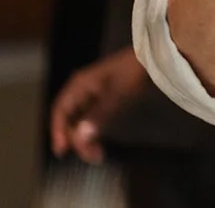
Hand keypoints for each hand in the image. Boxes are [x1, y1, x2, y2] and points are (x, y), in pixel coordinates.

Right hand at [50, 48, 148, 163]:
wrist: (155, 58)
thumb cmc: (135, 72)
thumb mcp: (118, 94)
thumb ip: (99, 115)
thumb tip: (80, 138)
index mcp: (79, 85)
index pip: (60, 111)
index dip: (58, 131)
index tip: (62, 151)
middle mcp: (81, 89)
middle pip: (70, 118)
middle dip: (76, 139)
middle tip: (90, 157)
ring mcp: (92, 93)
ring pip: (80, 120)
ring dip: (85, 138)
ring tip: (97, 155)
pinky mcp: (103, 98)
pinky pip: (91, 118)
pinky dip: (93, 131)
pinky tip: (100, 143)